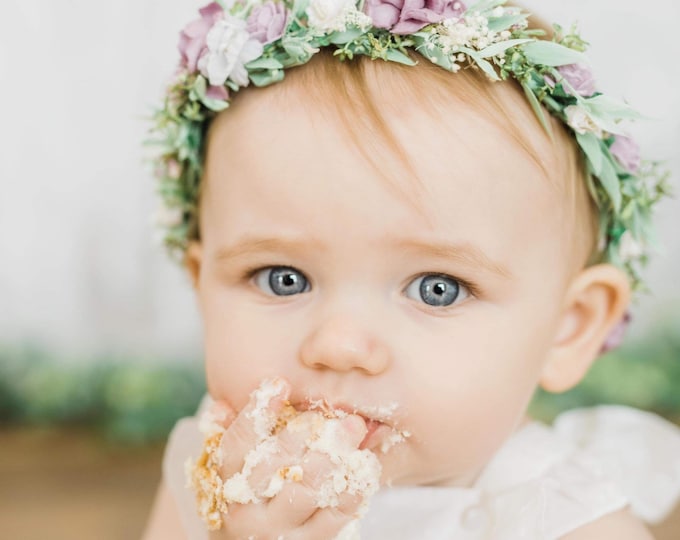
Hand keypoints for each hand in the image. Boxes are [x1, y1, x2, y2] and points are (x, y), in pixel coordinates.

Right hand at [207, 380, 369, 539]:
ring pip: (305, 493)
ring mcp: (277, 531)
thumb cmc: (245, 497)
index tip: (279, 383)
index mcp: (224, 482)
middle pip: (273, 468)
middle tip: (333, 409)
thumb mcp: (231, 467)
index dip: (257, 412)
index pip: (236, 444)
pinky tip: (364, 466)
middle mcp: (246, 510)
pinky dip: (351, 490)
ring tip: (355, 430)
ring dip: (333, 458)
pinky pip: (332, 519)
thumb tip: (221, 407)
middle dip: (305, 433)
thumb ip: (231, 434)